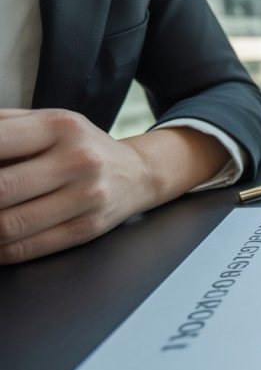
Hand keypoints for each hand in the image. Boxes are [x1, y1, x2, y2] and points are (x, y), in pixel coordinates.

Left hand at [0, 109, 228, 263]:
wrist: (138, 173)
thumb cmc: (79, 146)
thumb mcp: (46, 122)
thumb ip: (1, 127)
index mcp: (59, 126)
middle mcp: (78, 160)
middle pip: (0, 190)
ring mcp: (86, 197)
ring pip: (8, 225)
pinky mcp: (88, 228)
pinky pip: (27, 247)